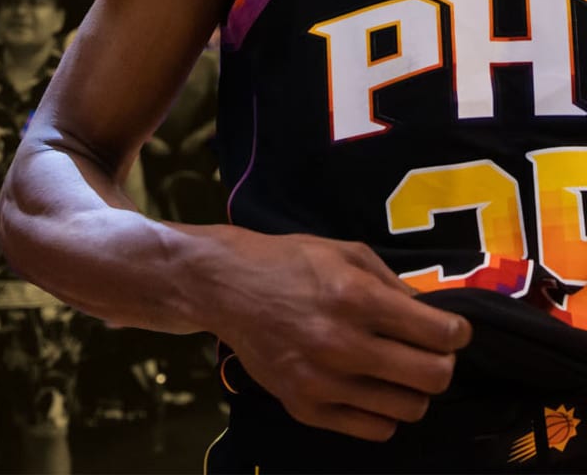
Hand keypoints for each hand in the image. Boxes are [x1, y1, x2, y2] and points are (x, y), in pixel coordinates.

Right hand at [208, 231, 471, 441]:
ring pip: (409, 408)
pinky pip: (375, 429)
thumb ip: (393, 284)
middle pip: (433, 378)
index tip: (450, 330)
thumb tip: (434, 316)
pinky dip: (382, 410)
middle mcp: (342, 344)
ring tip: (394, 368)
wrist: (226, 286)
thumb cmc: (288, 261)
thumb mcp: (344, 253)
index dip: (456, 332)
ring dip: (411, 388)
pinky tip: (368, 385)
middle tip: (425, 350)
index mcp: (355, 298)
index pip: (441, 334)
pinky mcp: (306, 407)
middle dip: (441, 362)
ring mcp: (323, 382)